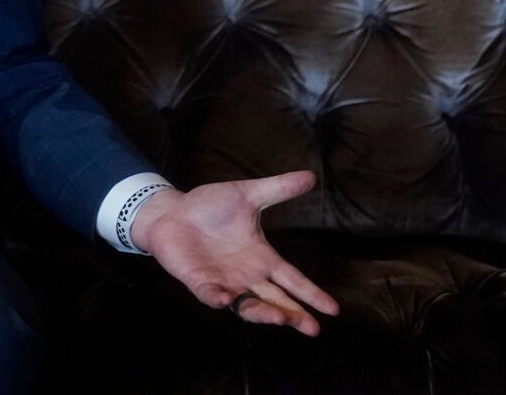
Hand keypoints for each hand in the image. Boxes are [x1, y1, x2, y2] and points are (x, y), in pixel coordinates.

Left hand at [128, 170, 339, 335]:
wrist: (172, 211)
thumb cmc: (209, 206)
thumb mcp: (247, 195)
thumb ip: (277, 189)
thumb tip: (311, 176)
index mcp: (262, 257)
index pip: (292, 279)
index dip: (312, 294)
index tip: (333, 310)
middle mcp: (246, 275)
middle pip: (275, 300)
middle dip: (294, 315)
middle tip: (312, 329)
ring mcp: (223, 281)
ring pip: (247, 305)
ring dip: (263, 313)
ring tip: (280, 318)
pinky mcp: (199, 281)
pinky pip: (211, 295)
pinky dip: (219, 299)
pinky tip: (228, 299)